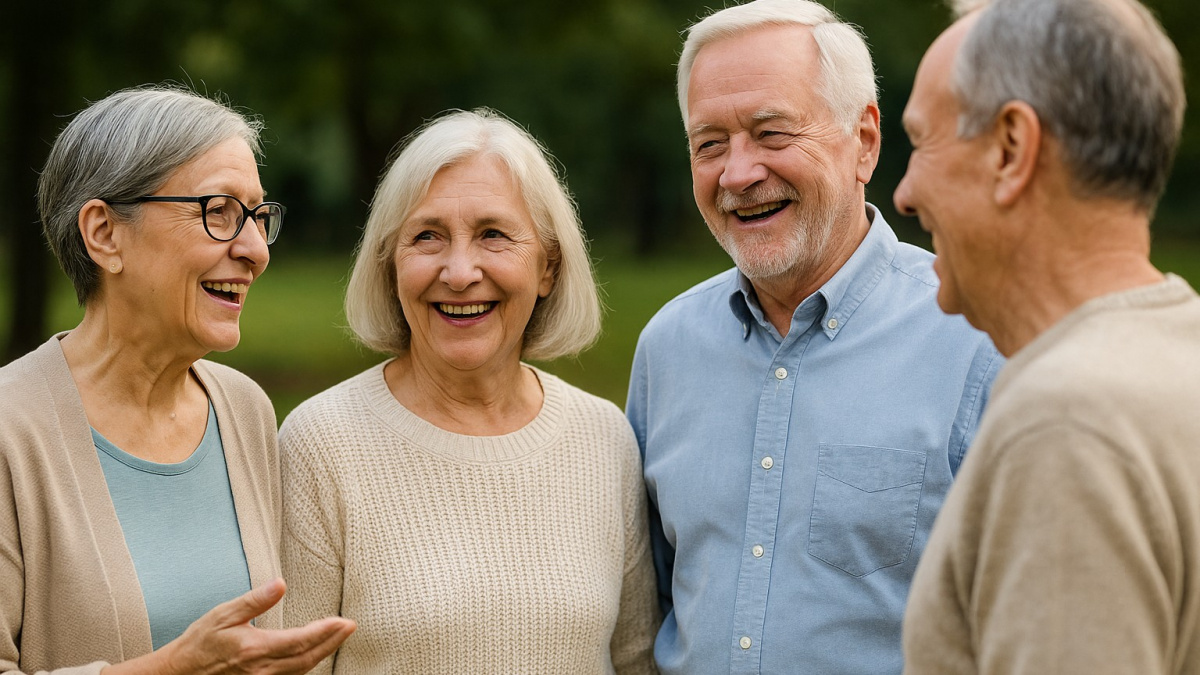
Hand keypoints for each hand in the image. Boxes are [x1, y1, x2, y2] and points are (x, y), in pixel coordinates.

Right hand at [104, 578, 354, 674]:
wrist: (179, 674)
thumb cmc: (200, 642)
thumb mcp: (223, 614)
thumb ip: (255, 600)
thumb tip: (281, 584)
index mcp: (255, 648)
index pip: (301, 641)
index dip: (326, 632)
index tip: (344, 622)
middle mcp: (262, 669)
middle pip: (308, 658)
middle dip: (332, 643)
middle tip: (350, 627)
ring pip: (301, 670)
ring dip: (322, 654)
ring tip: (338, 637)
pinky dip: (306, 665)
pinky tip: (314, 653)